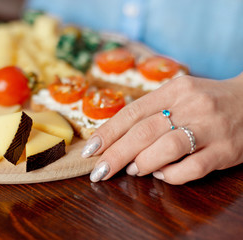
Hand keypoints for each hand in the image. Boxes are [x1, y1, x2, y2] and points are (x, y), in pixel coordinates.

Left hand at [82, 73, 242, 184]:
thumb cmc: (206, 101)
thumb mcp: (178, 95)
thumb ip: (151, 112)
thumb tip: (119, 140)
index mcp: (174, 90)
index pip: (132, 112)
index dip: (108, 132)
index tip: (90, 148)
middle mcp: (191, 106)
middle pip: (144, 132)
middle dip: (116, 154)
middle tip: (99, 171)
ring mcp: (209, 128)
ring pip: (166, 148)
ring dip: (142, 163)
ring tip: (132, 170)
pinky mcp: (225, 151)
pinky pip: (192, 168)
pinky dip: (170, 175)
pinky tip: (161, 174)